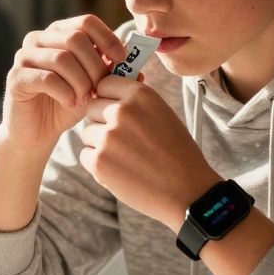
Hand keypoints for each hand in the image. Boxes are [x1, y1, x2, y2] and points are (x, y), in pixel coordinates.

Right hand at [0, 15, 127, 153]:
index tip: (122, 60)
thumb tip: (137, 66)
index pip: (86, 22)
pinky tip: (70, 104)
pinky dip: (66, 93)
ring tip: (86, 99)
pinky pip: (48, 79)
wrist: (37, 132)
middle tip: (100, 89)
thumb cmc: (68, 104)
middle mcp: (38, 39)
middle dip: (95, 66)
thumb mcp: (95, 85)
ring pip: (62, 58)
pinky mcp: (16, 78)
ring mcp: (24, 56)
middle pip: (75, 39)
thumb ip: (112, 72)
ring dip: (81, 82)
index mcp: (59, 33)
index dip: (108, 39)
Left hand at [80, 75, 218, 231]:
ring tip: (127, 158)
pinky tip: (122, 171)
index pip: (104, 83)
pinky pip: (85, 155)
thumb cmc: (177, 153)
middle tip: (123, 139)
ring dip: (100, 144)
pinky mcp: (99, 162)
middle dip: (102, 121)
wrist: (187, 191)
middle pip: (92, 108)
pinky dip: (99, 164)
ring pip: (88, 133)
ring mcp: (108, 137)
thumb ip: (136, 102)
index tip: (114, 110)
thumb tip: (108, 91)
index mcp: (141, 95)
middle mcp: (122, 111)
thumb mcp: (162, 114)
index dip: (108, 98)